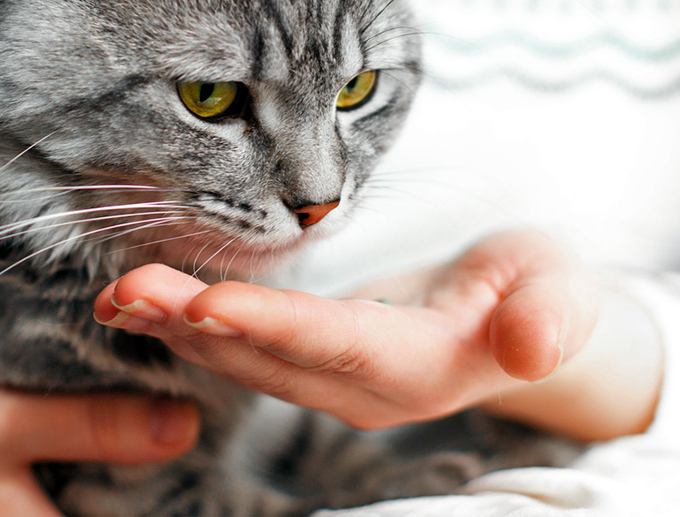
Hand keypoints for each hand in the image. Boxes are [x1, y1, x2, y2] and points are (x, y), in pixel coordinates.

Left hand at [93, 231, 661, 440]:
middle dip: (197, 326)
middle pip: (273, 360)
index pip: (339, 347)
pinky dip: (195, 327)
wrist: (524, 320)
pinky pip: (248, 351)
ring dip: (179, 328)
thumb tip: (534, 346)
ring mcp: (339, 383)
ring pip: (248, 361)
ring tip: (118, 294)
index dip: (274, 329)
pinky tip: (149, 305)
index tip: (207, 303)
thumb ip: (549, 317)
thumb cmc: (542, 293)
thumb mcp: (561, 293)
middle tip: (128, 290)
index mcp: (426, 368)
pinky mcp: (318, 364)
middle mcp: (369, 389)